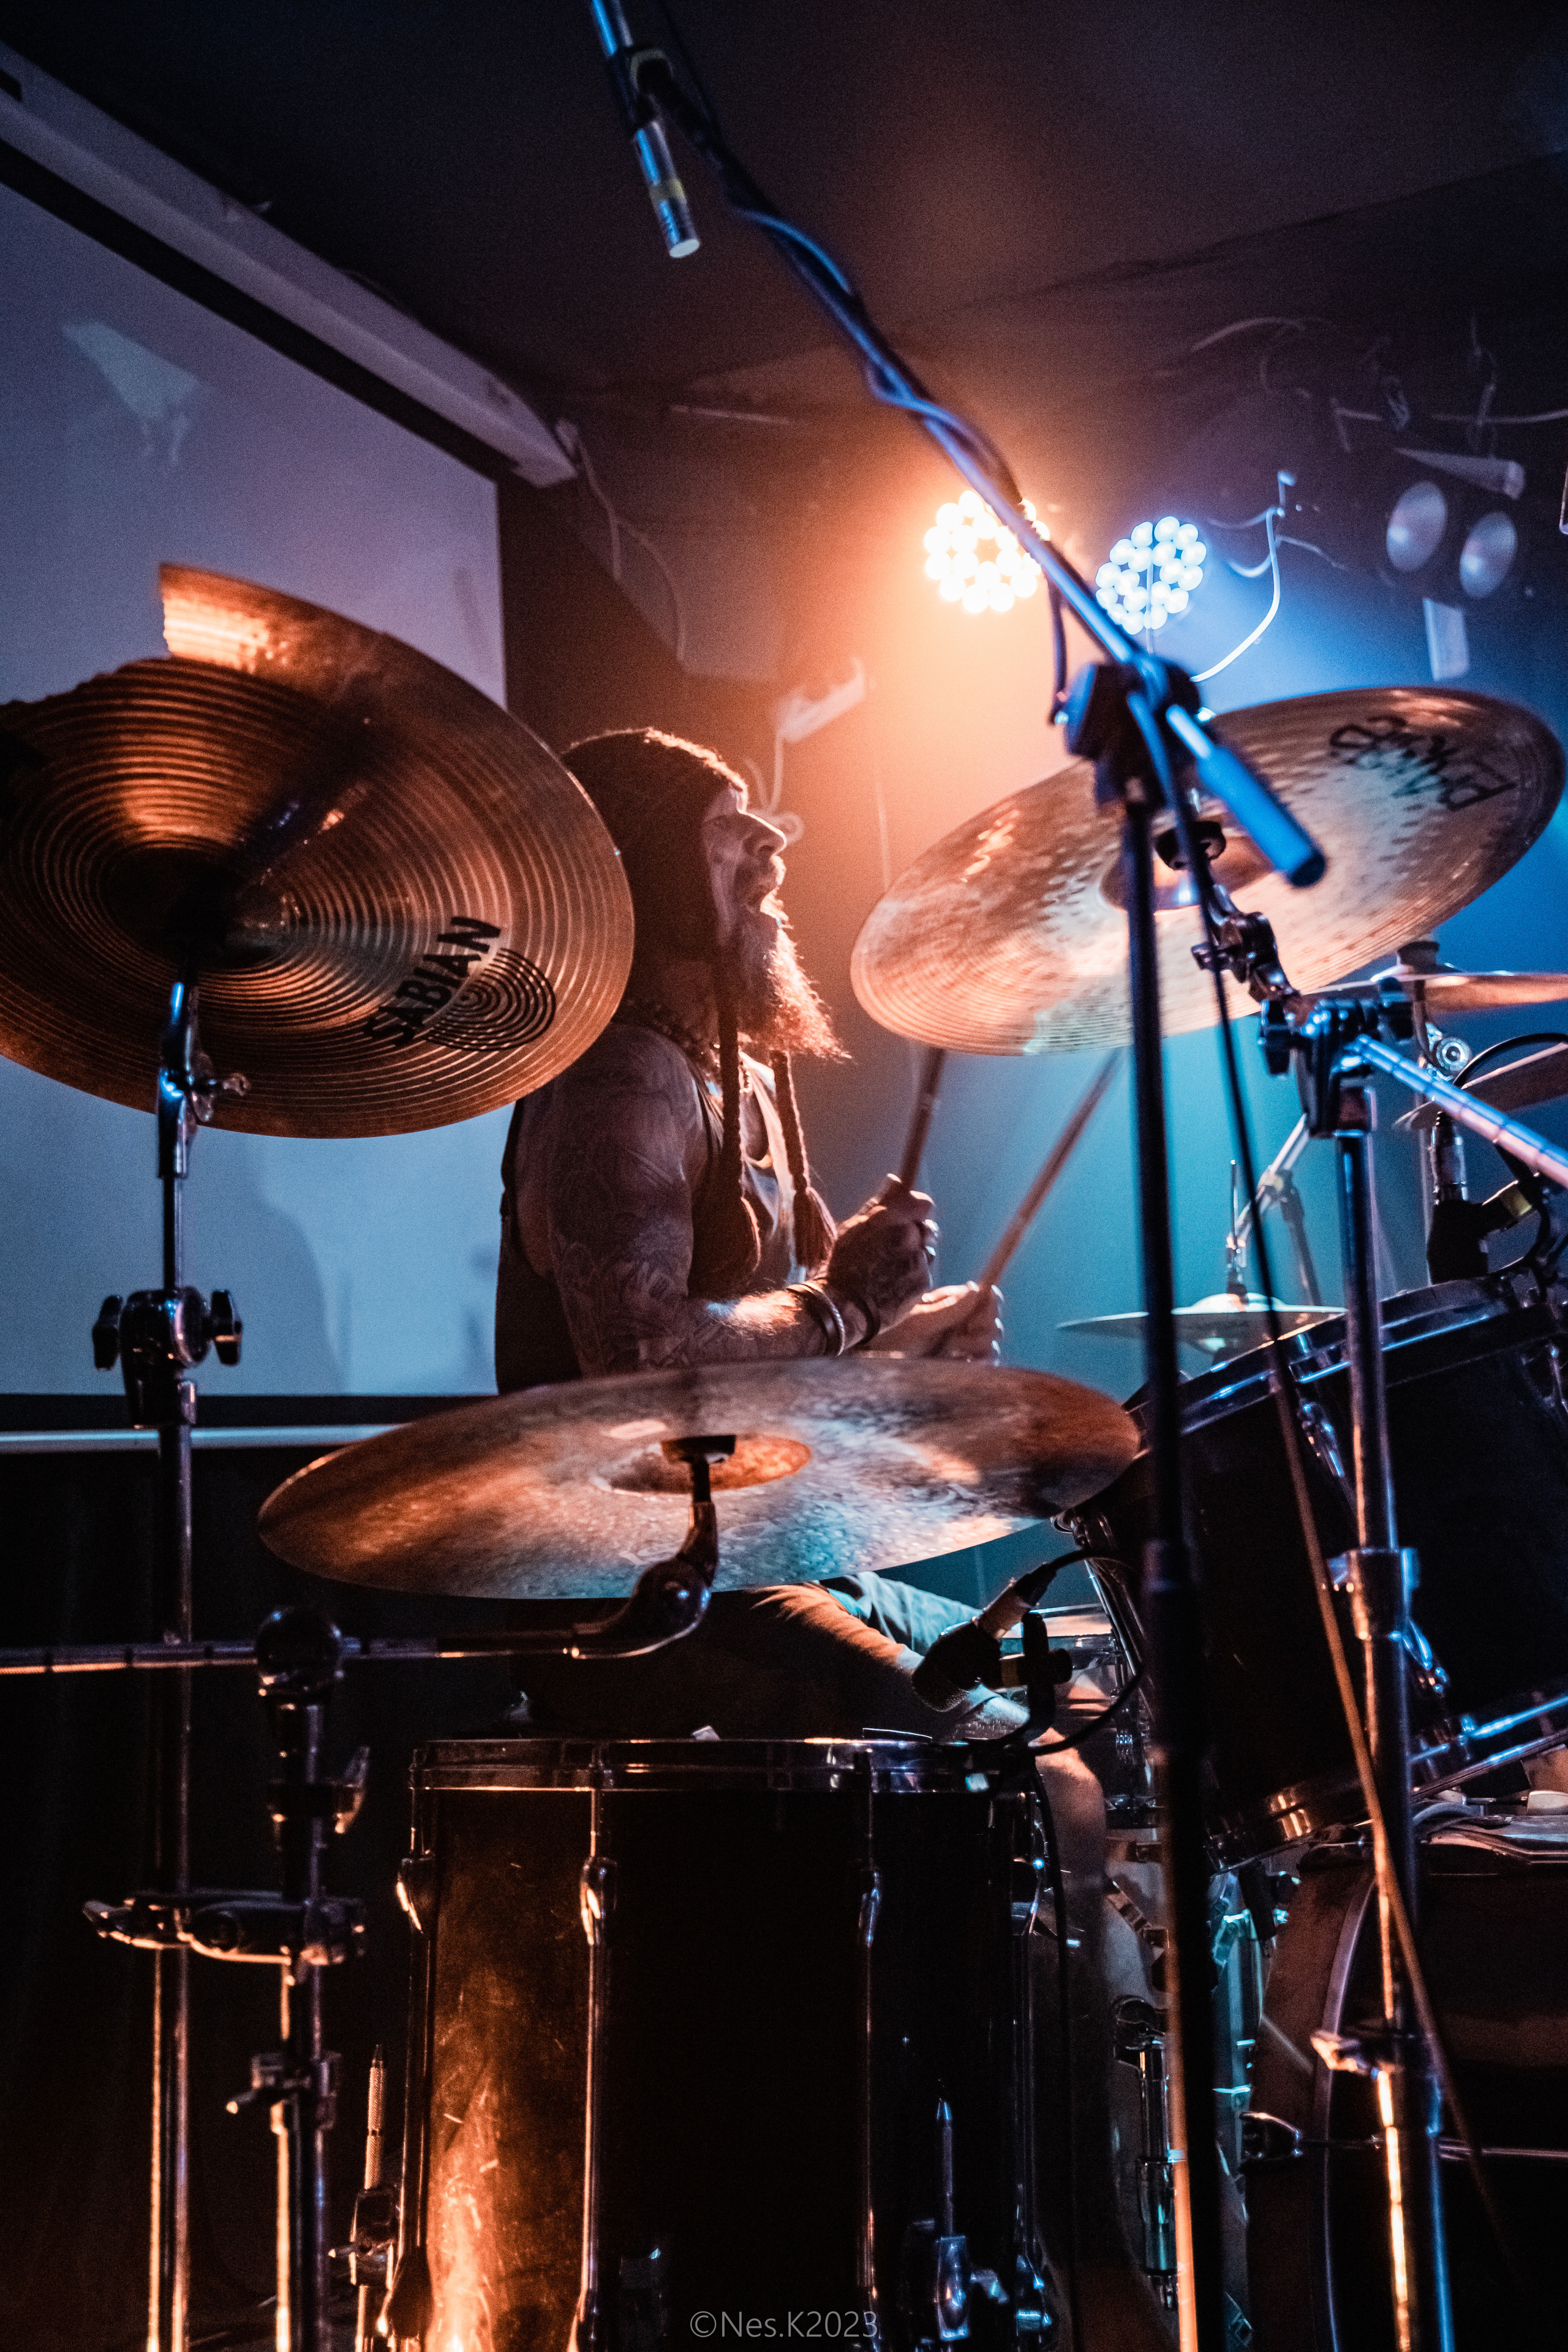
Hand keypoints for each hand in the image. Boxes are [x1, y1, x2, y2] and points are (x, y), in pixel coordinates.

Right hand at [824, 1175, 937, 1338]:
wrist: (845, 1307)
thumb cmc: (844, 1266)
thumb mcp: (854, 1228)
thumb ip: (879, 1204)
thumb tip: (896, 1182)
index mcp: (889, 1218)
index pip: (923, 1203)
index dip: (917, 1209)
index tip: (910, 1216)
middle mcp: (907, 1236)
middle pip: (926, 1228)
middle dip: (915, 1235)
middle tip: (894, 1248)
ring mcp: (917, 1259)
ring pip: (927, 1251)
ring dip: (916, 1256)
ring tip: (891, 1269)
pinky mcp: (924, 1281)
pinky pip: (925, 1271)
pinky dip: (914, 1275)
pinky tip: (895, 1283)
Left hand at [861, 1282, 1002, 1360]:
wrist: (869, 1358)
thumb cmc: (887, 1334)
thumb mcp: (916, 1321)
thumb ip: (948, 1308)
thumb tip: (976, 1290)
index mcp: (949, 1303)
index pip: (985, 1298)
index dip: (987, 1307)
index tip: (974, 1318)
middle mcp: (956, 1321)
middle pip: (991, 1322)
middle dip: (981, 1330)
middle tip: (959, 1337)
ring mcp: (956, 1343)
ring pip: (989, 1343)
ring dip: (977, 1347)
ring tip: (953, 1350)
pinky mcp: (954, 1363)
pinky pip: (980, 1363)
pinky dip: (976, 1363)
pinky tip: (961, 1363)